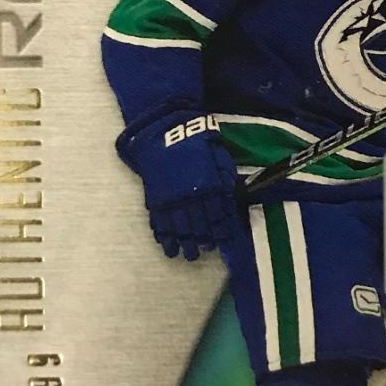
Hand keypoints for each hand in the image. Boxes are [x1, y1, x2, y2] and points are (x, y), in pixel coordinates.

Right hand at [116, 114, 239, 259]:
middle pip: (198, 226)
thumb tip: (230, 200)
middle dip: (202, 241)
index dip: (221, 230)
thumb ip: (225, 179)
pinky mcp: (155, 197)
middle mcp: (192, 197)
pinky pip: (159, 221)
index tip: (223, 241)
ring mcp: (171, 199)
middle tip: (203, 251)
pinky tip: (166, 245)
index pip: (218, 216)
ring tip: (184, 256)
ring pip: (178, 228)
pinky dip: (163, 235)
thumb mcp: (219, 157)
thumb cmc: (197, 142)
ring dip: (182, 243)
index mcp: (210, 187)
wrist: (166, 130)